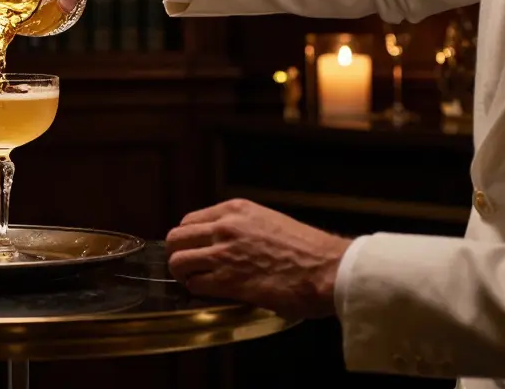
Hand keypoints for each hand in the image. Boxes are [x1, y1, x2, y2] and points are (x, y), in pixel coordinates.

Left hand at [166, 199, 351, 318]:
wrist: (328, 269)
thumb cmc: (308, 250)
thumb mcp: (269, 223)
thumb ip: (243, 229)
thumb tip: (227, 244)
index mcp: (235, 210)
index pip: (189, 221)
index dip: (188, 239)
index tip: (193, 250)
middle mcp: (225, 227)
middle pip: (176, 238)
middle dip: (178, 255)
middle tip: (188, 268)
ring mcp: (223, 253)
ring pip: (178, 261)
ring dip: (182, 275)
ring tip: (194, 282)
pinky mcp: (228, 280)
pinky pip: (194, 285)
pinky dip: (196, 291)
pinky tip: (208, 294)